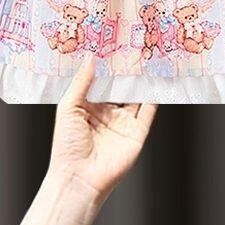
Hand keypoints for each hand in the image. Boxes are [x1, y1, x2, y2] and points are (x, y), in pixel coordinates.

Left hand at [46, 57, 157, 201]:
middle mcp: (107, 113)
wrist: (79, 178)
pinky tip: (157, 81)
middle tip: (133, 46)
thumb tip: (90, 57)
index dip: (107, 66)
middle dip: (126, 70)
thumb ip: (82, 82)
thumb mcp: (68, 107)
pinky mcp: (136, 133)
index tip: (113, 45)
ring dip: (141, 81)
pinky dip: (154, 97)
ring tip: (148, 58)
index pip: (101, 81)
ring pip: (135, 96)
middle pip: (120, 87)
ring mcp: (123, 123)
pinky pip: (148, 112)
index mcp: (89, 107)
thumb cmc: (66, 145)